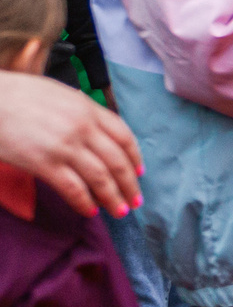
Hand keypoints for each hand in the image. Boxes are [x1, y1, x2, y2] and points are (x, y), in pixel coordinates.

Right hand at [0, 72, 143, 217]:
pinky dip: (85, 202)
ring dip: (113, 198)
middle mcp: (83, 128)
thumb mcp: (59, 95)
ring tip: (120, 211)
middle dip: (129, 184)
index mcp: (88, 108)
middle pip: (117, 161)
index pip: (124, 136)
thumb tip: (95, 129)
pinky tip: (89, 211)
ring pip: (101, 178)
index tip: (140, 172)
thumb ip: (80, 112)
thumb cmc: (18, 96)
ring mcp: (65, 147)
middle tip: (135, 200)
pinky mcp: (44, 163)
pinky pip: (73, 188)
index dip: (135, 157)